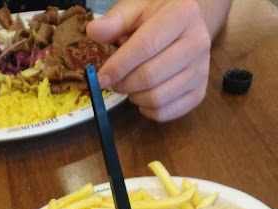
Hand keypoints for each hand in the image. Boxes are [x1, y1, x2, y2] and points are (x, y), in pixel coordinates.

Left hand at [87, 0, 211, 121]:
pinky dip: (147, 111)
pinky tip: (142, 97)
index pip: (145, 46)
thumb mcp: (136, 8)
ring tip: (129, 86)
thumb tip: (93, 32)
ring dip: (134, 97)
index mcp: (183, 15)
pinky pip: (166, 113)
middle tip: (113, 83)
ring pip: (158, 98)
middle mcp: (198, 43)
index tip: (101, 78)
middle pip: (151, 76)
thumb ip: (115, 21)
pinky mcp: (199, 92)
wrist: (188, 24)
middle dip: (124, 84)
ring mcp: (201, 71)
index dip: (119, 66)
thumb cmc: (157, 15)